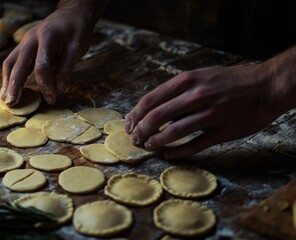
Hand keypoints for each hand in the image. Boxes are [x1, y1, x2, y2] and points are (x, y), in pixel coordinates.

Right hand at [0, 2, 94, 105]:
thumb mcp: (77, 48)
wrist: (72, 13)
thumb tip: (58, 90)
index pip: (41, 66)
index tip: (52, 98)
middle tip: (11, 103)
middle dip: (14, 85)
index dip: (45, 84)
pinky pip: (13, 61)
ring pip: (11, 62)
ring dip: (7, 81)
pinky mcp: (25, 47)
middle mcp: (31, 39)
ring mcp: (25, 42)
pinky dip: (10, 75)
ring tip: (5, 99)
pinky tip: (10, 88)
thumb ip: (66, 68)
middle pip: (18, 64)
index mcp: (46, 37)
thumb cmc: (77, 29)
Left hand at [125, 61, 289, 158]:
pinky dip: (178, 152)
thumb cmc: (230, 81)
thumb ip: (178, 91)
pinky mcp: (223, 131)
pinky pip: (195, 145)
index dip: (135, 115)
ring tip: (150, 147)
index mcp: (188, 81)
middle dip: (141, 130)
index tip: (129, 125)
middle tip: (135, 140)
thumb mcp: (201, 76)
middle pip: (158, 117)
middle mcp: (197, 96)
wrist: (265, 86)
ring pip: (174, 132)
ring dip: (157, 142)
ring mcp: (211, 114)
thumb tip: (153, 109)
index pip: (151, 99)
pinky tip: (169, 154)